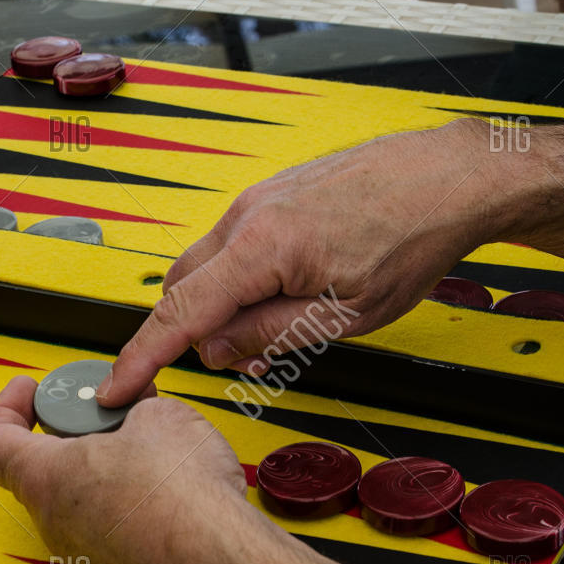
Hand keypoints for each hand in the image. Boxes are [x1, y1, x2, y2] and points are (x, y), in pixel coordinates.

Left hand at [0, 377, 295, 563]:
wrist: (222, 561)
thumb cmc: (183, 499)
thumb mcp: (157, 415)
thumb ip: (130, 406)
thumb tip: (135, 406)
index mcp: (45, 479)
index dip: (8, 407)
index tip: (31, 390)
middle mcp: (55, 521)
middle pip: (40, 466)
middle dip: (72, 429)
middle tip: (104, 408)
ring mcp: (86, 550)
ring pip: (78, 494)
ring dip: (104, 461)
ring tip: (148, 439)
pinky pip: (108, 520)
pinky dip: (126, 492)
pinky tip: (165, 475)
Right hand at [98, 118, 501, 404]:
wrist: (448, 178)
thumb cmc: (411, 238)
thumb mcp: (343, 316)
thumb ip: (271, 334)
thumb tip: (218, 349)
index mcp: (262, 246)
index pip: (180, 311)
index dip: (141, 356)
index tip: (115, 385)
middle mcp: (248, 214)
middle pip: (183, 286)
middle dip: (197, 331)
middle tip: (251, 357)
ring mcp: (258, 198)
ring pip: (210, 266)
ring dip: (227, 305)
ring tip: (288, 322)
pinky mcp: (272, 194)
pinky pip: (235, 245)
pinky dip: (244, 279)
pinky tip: (290, 291)